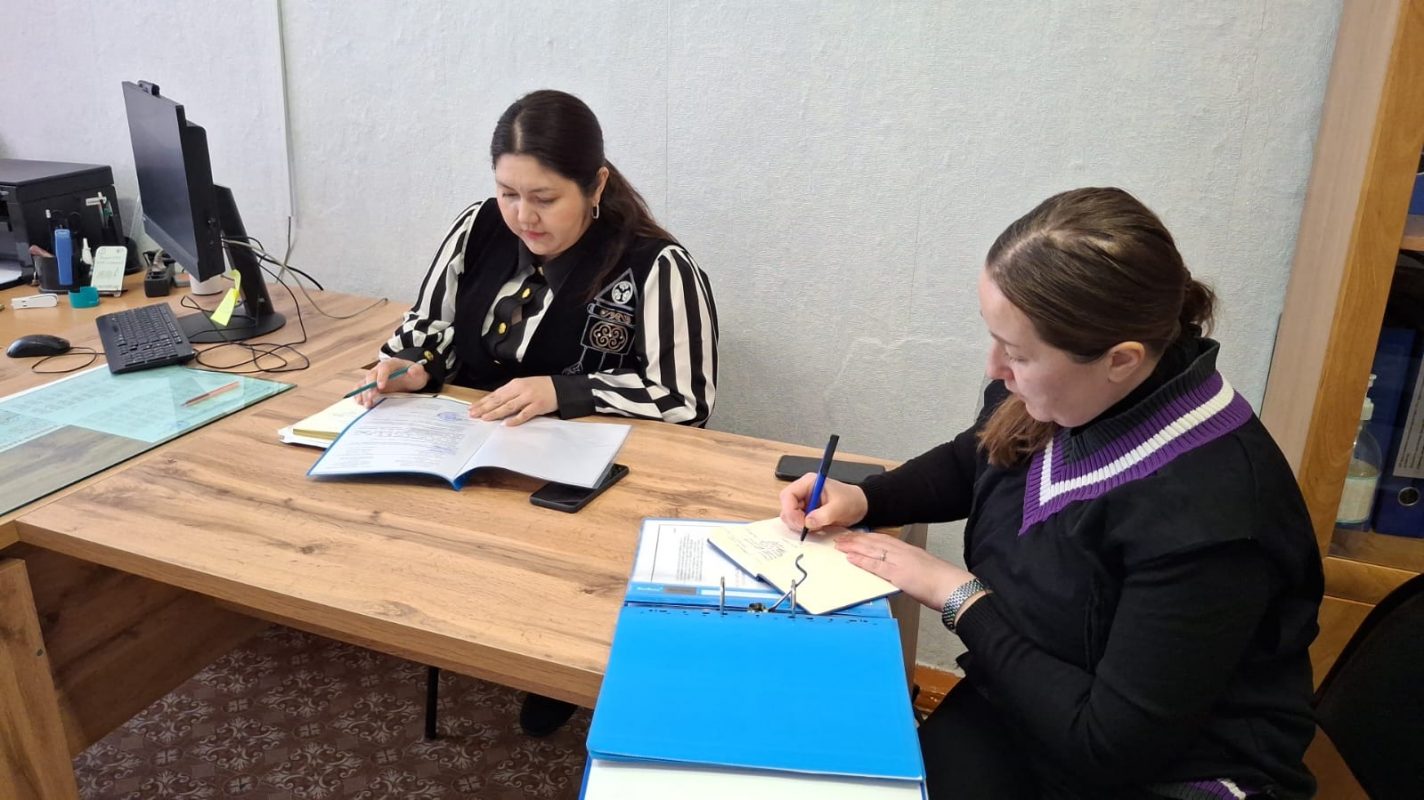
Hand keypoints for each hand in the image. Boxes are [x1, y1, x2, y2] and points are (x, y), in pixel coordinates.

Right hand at [353, 358, 427, 407]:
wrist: (411, 377)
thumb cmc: (414, 374)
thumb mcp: (419, 372)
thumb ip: (417, 370)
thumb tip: (412, 371)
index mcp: (391, 364)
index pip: (384, 367)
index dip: (381, 376)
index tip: (381, 387)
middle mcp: (379, 369)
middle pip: (371, 376)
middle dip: (370, 387)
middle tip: (371, 398)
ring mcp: (374, 377)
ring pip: (364, 383)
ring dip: (363, 393)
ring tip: (365, 403)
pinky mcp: (371, 385)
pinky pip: (362, 388)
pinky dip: (359, 394)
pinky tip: (360, 402)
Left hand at [469, 376, 557, 425]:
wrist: (559, 388)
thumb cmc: (540, 387)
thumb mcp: (523, 386)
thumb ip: (510, 394)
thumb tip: (494, 403)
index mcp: (515, 384)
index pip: (495, 394)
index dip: (483, 401)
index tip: (473, 407)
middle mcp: (521, 390)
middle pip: (499, 400)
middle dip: (485, 407)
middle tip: (474, 414)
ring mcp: (529, 398)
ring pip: (509, 406)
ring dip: (496, 412)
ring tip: (486, 418)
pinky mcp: (538, 406)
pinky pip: (524, 414)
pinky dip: (515, 419)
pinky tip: (507, 423)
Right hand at [779, 475, 867, 531]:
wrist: (860, 506)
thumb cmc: (851, 500)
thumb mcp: (839, 507)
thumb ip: (823, 515)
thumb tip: (808, 522)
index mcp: (808, 483)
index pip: (788, 495)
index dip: (790, 510)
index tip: (801, 523)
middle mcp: (803, 491)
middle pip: (786, 507)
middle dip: (794, 520)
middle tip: (807, 528)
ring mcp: (804, 502)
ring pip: (790, 516)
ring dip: (799, 525)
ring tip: (816, 527)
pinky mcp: (807, 512)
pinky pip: (798, 522)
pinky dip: (804, 528)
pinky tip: (817, 528)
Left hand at [835, 532, 979, 613]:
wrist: (953, 587)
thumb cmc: (943, 582)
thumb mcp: (924, 570)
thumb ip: (911, 569)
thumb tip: (903, 573)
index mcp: (910, 551)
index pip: (884, 540)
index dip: (868, 537)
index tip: (856, 535)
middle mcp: (903, 552)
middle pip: (875, 541)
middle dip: (856, 539)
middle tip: (841, 537)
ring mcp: (900, 562)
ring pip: (872, 550)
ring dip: (854, 546)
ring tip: (840, 544)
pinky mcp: (898, 573)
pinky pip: (875, 565)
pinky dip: (861, 561)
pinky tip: (850, 558)